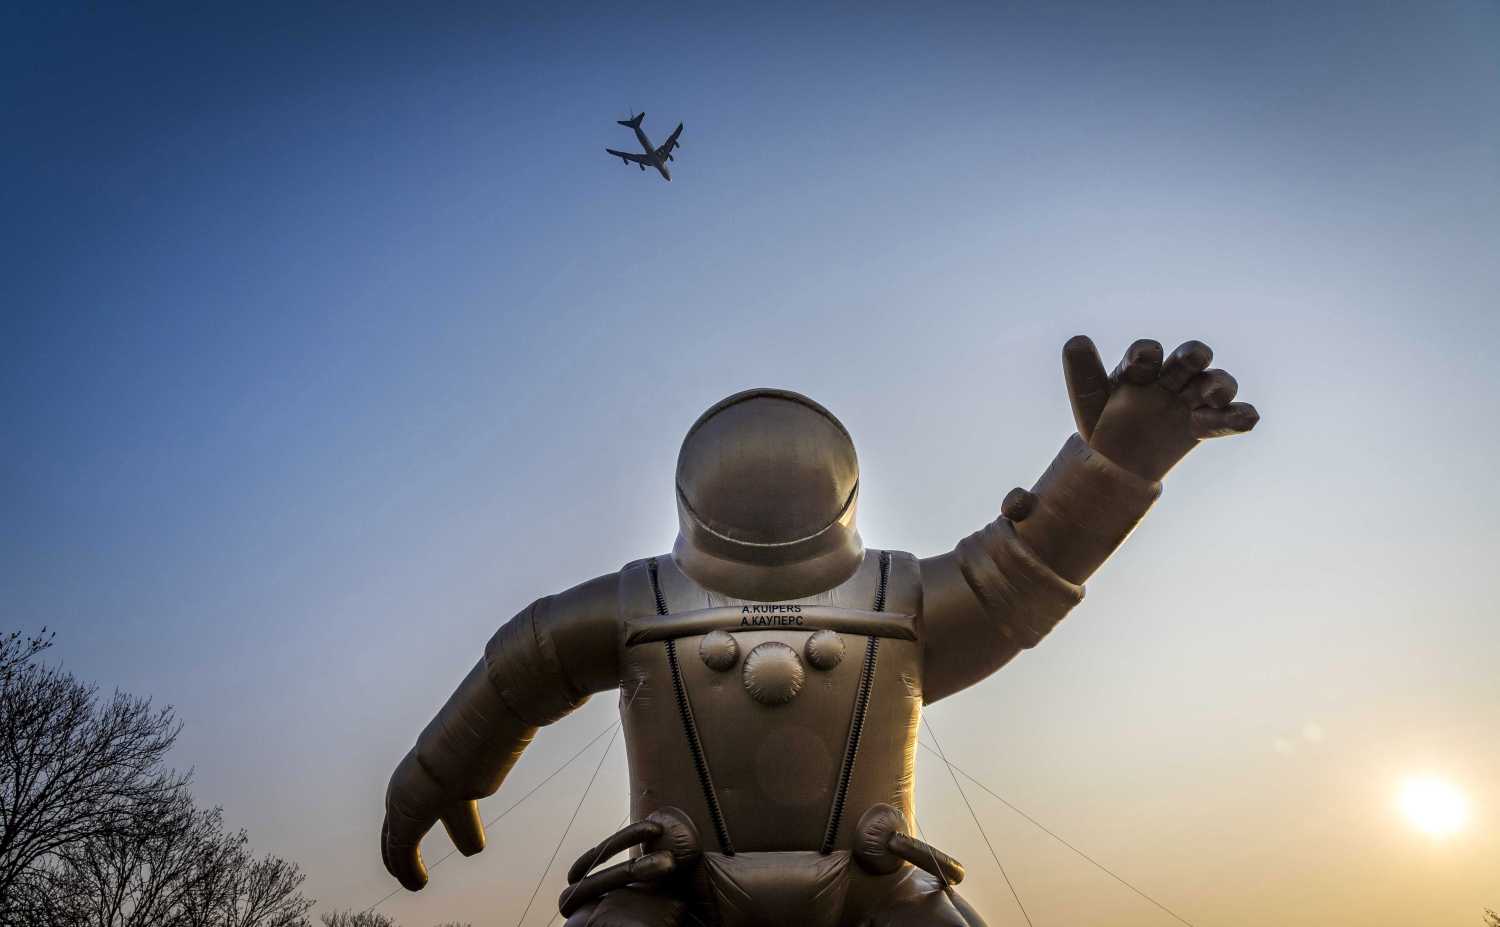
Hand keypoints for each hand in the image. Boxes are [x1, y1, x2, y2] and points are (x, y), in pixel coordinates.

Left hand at [381, 750, 485, 890]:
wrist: (470, 737)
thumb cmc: (484, 740)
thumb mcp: (487, 752)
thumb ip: (489, 757)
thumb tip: (509, 747)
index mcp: (423, 768)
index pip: (411, 799)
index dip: (416, 817)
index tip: (423, 832)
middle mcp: (406, 785)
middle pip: (395, 824)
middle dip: (400, 847)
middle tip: (407, 866)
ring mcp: (402, 802)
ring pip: (397, 842)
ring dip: (405, 865)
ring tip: (416, 883)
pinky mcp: (406, 820)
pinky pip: (402, 853)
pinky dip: (408, 870)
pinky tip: (418, 883)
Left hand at [1062, 335, 1258, 480]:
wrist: (1119, 463)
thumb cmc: (1104, 421)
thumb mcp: (1090, 398)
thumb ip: (1083, 371)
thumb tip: (1075, 340)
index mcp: (1142, 367)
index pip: (1146, 353)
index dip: (1144, 355)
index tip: (1138, 363)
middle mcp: (1172, 376)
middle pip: (1190, 356)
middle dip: (1191, 355)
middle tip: (1188, 359)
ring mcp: (1193, 398)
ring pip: (1217, 382)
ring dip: (1217, 384)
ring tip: (1208, 395)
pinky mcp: (1209, 423)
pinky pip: (1232, 417)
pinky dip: (1240, 416)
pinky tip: (1248, 419)